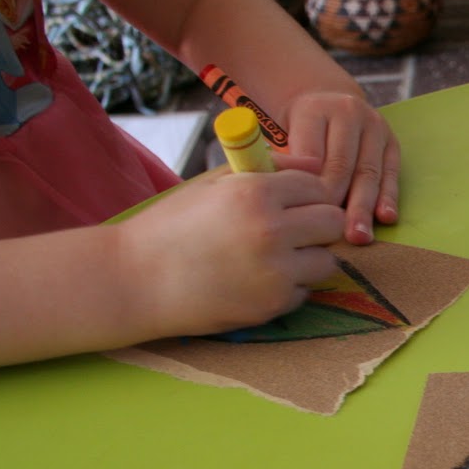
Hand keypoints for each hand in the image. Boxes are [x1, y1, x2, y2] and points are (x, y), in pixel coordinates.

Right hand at [118, 165, 344, 336]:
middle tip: (295, 229)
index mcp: (255, 193)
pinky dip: (291, 286)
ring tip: (276, 256)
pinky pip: (305, 290)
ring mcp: (275, 271)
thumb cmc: (172, 226)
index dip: (308, 193)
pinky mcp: (273, 304)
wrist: (135, 280)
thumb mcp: (212, 184)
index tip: (294, 202)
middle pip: (333, 222)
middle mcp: (271, 230)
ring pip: (327, 259)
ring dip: (309, 257)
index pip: (318, 186)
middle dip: (318, 223)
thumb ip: (266, 168)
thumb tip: (313, 164)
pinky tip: (258, 280)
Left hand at [284, 90, 401, 244]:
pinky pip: (391, 173)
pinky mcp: (391, 143)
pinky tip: (386, 217)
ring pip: (369, 172)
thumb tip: (289, 188)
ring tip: (360, 235)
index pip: (315, 155)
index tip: (310, 216)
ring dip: (365, 206)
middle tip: (337, 231)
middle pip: (344, 165)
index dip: (313, 188)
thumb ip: (286, 160)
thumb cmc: (300, 129)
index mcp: (316, 110)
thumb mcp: (283, 134)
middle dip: (341, 202)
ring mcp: (375, 127)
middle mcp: (350, 113)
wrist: (329, 103)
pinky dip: (388, 197)